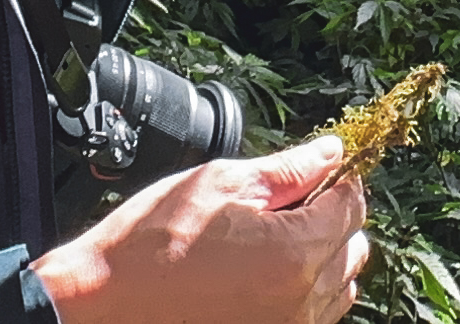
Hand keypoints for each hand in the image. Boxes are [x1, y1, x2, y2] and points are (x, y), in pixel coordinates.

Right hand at [32, 138, 370, 323]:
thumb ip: (286, 170)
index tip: (320, 171)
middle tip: (284, 204)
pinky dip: (304, 292)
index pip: (352, 208)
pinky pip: (315, 316)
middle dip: (330, 219)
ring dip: (320, 258)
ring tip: (268, 241)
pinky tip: (261, 273)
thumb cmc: (151, 245)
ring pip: (339, 287)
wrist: (107, 303)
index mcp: (294, 255)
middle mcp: (302, 302)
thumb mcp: (217, 184)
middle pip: (352, 249)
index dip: (339, 180)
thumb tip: (330, 152)